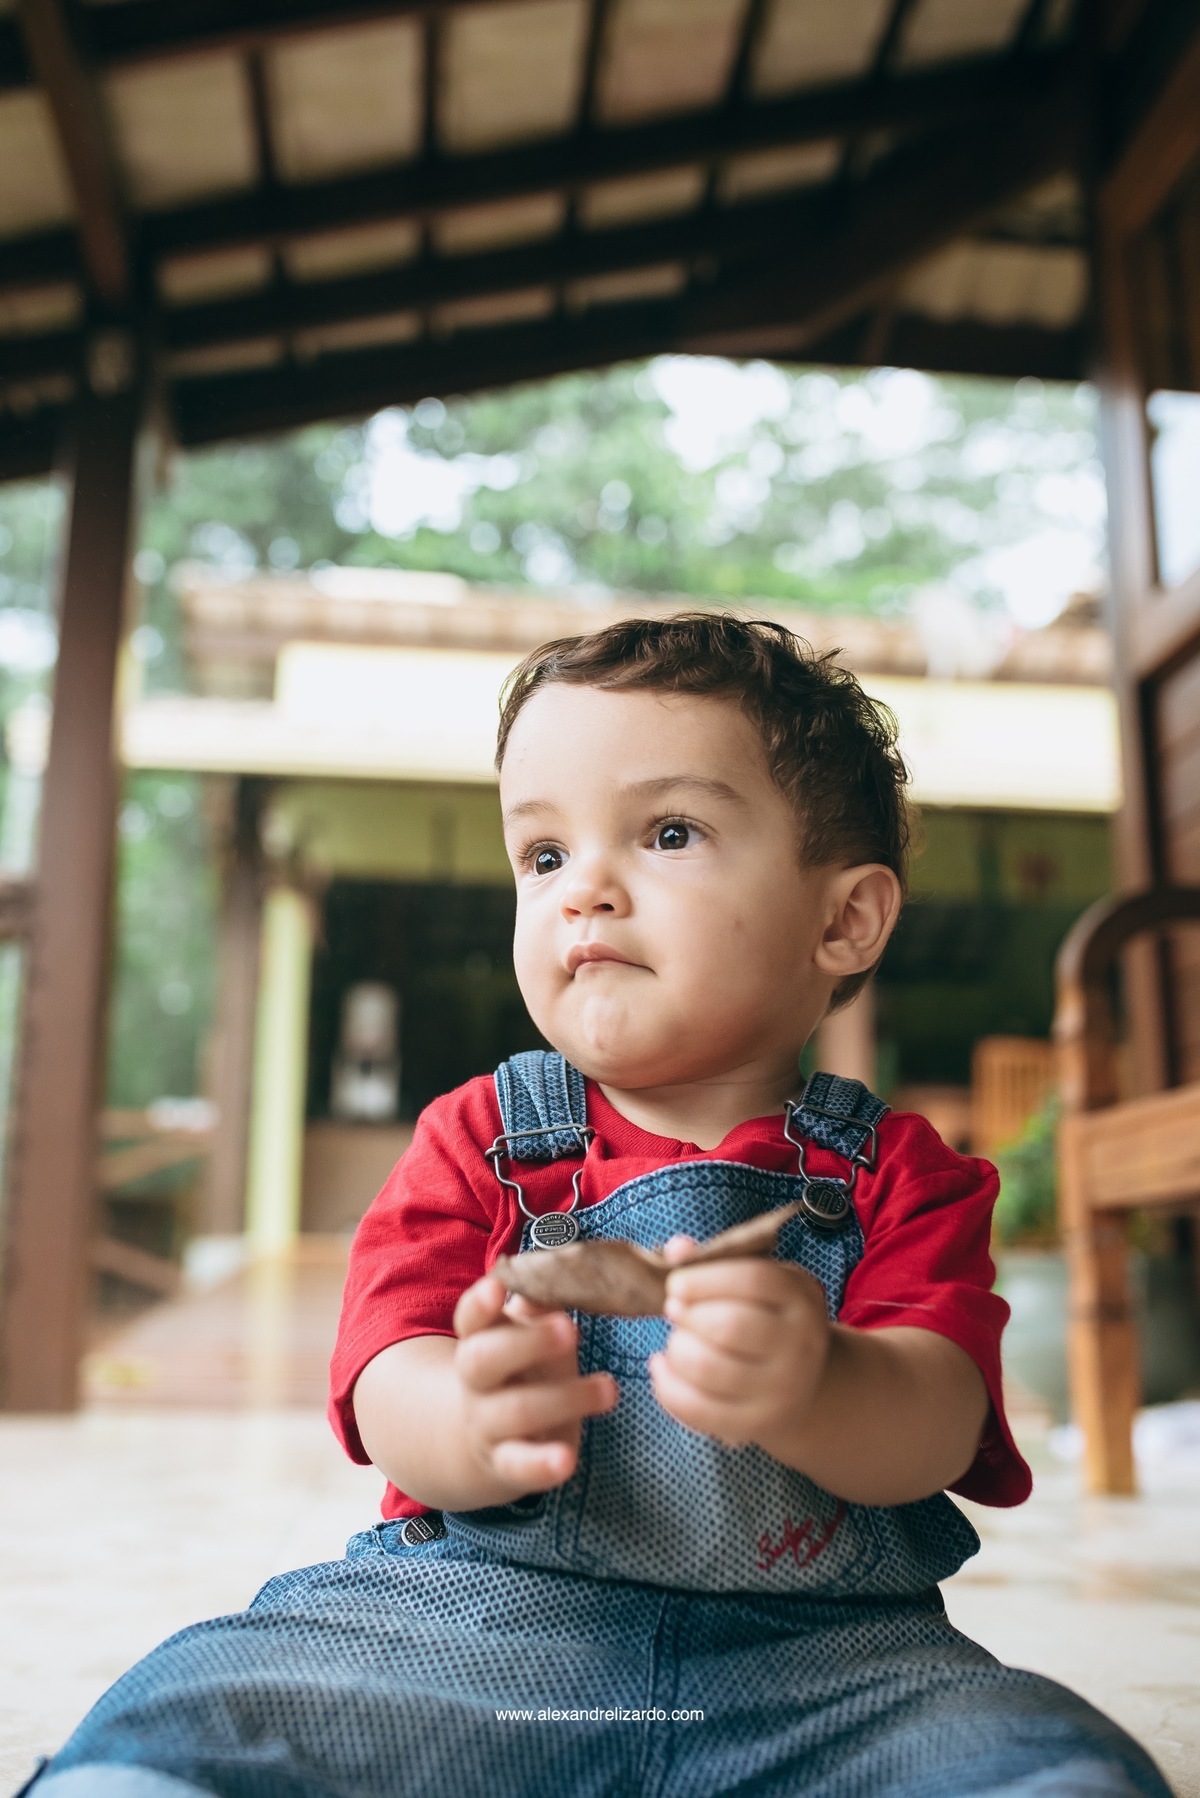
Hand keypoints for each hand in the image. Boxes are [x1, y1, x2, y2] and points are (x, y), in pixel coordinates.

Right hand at [452, 1275, 617, 1498]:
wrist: (485, 1435)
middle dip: (526, 1343)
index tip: (499, 1287)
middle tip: (572, 1329)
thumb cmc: (523, 1365)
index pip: (470, 1316)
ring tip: (610, 1390)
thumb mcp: (527, 1332)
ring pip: (513, 1410)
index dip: (481, 1302)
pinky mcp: (505, 1462)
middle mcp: (475, 1380)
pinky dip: (541, 1465)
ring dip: (564, 1399)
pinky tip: (567, 1461)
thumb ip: (541, 1306)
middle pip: (483, 1358)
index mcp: (480, 1338)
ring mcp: (485, 1422)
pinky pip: (518, 1465)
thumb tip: (569, 1269)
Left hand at [648, 1243, 830, 1452]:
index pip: (753, 1281)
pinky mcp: (757, 1424)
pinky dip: (667, 1387)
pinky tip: (662, 1367)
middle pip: (729, 1326)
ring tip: (676, 1340)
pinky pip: (698, 1410)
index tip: (675, 1284)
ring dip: (677, 1349)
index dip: (704, 1280)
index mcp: (800, 1298)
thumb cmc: (766, 1317)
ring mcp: (782, 1390)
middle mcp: (800, 1345)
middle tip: (674, 1311)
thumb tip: (677, 1249)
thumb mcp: (755, 1281)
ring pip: (709, 1369)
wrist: (804, 1382)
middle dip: (688, 1316)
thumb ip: (715, 1261)